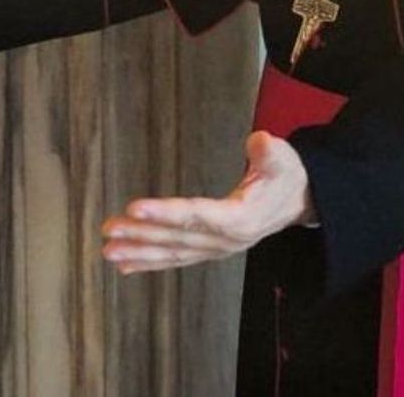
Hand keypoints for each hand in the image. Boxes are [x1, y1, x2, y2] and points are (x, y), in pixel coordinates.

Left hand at [100, 131, 312, 274]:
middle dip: (141, 234)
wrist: (295, 203)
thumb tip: (261, 140)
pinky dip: (149, 263)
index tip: (134, 207)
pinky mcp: (208, 250)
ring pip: (172, 253)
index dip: (165, 212)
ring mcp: (215, 249)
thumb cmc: (285, 178)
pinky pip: (176, 259)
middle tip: (109, 229)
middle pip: (178, 237)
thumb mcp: (285, 161)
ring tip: (108, 250)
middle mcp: (225, 241)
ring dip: (139, 252)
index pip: (197, 215)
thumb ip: (270, 153)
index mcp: (241, 219)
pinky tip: (124, 264)